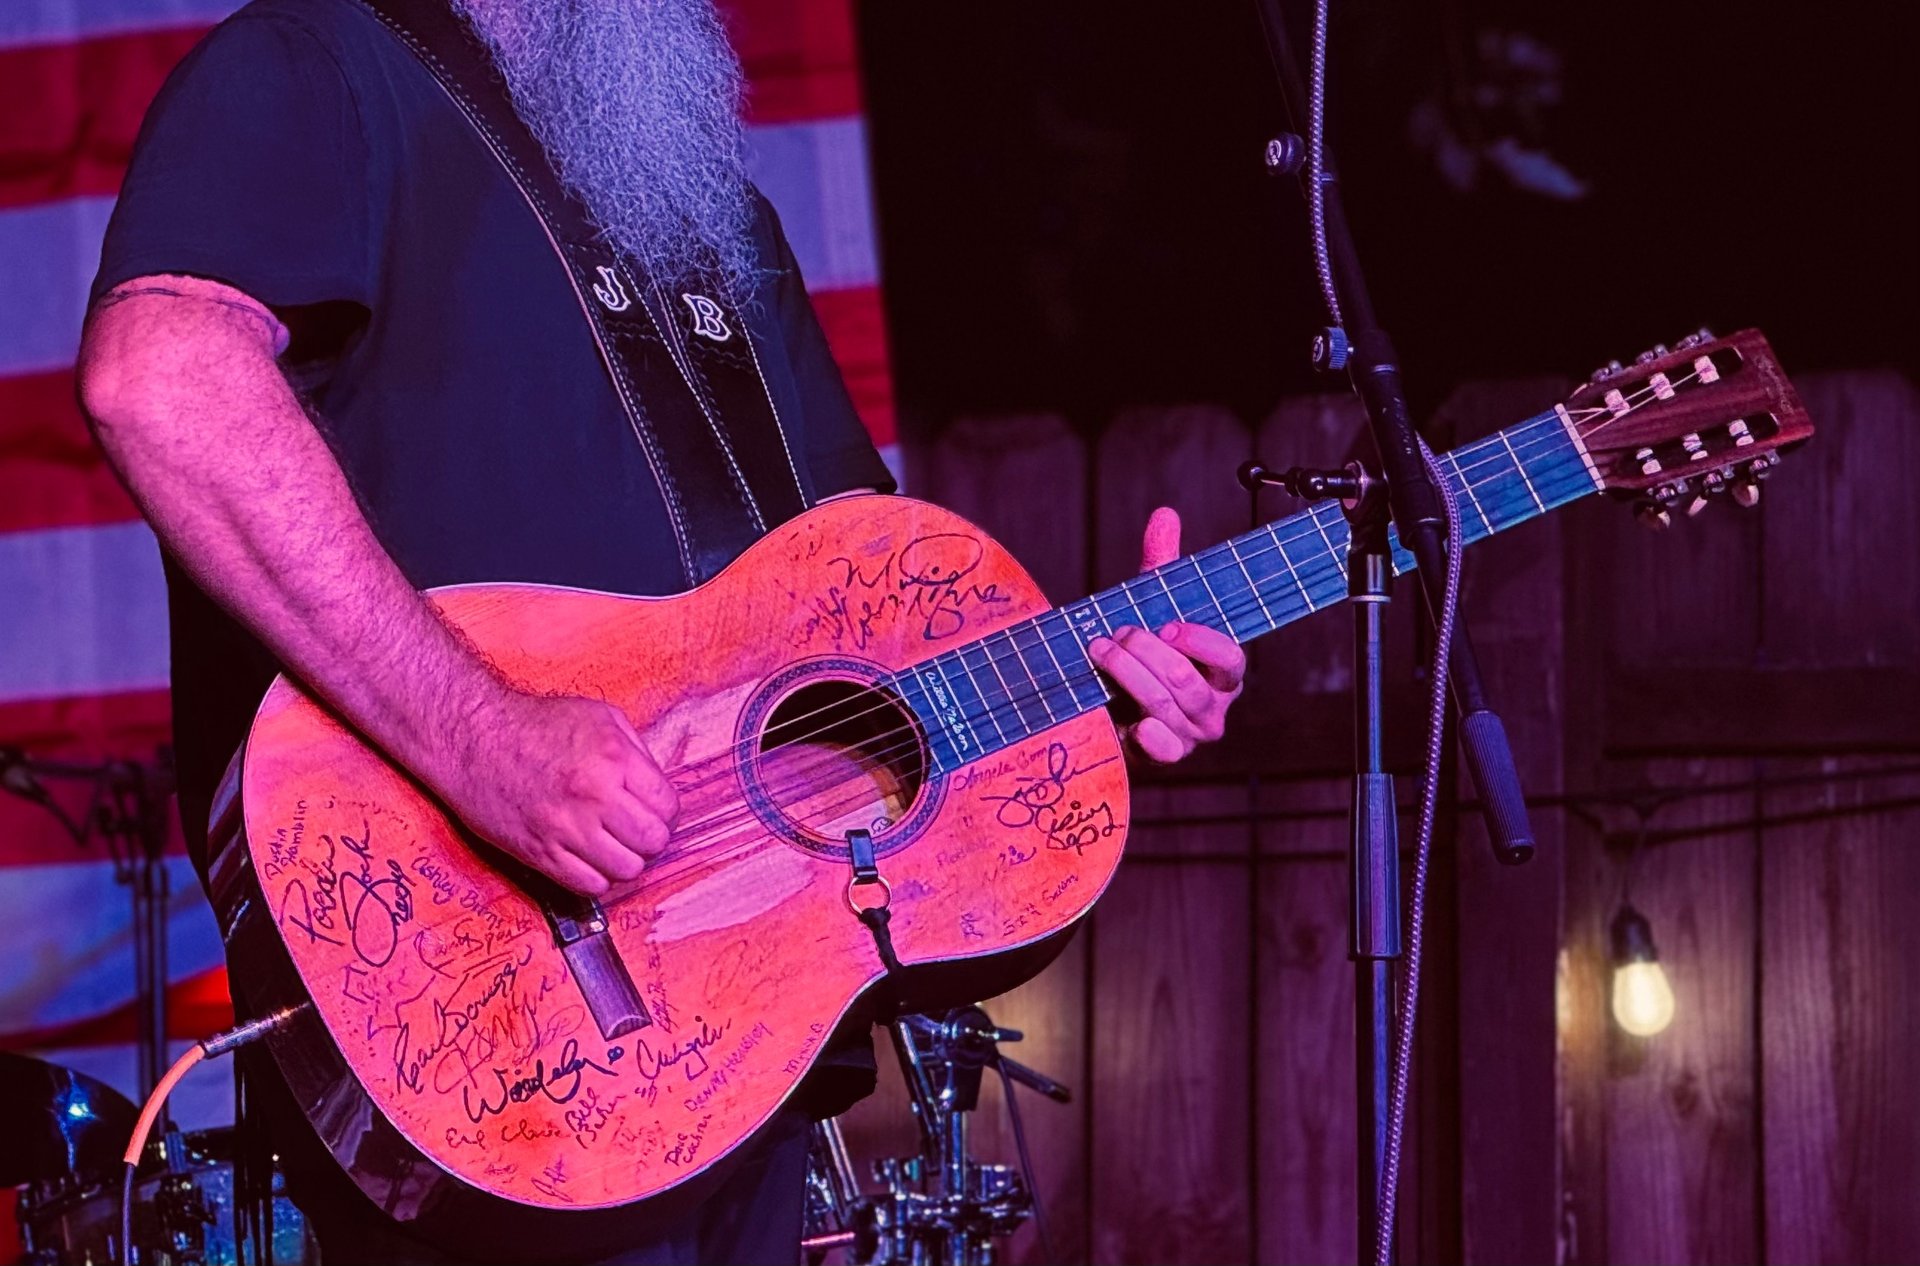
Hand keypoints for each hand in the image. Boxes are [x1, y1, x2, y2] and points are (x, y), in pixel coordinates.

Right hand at [434, 691, 678, 895]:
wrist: (474, 738)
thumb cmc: (534, 724)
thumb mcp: (600, 717)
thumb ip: (637, 753)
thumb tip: (658, 790)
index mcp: (613, 759)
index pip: (667, 806)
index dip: (665, 812)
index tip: (655, 811)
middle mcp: (593, 796)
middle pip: (652, 842)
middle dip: (650, 838)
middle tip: (636, 830)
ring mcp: (566, 828)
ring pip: (626, 870)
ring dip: (626, 861)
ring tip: (613, 845)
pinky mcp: (540, 853)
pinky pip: (589, 885)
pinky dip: (597, 877)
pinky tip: (590, 858)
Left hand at [1089, 507, 1246, 763]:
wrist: (1112, 702)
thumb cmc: (1144, 652)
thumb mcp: (1153, 606)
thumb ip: (1162, 565)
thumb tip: (1165, 515)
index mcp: (1223, 670)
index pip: (1230, 658)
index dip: (1200, 643)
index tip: (1166, 625)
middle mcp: (1214, 705)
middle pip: (1187, 681)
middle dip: (1146, 653)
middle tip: (1116, 634)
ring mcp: (1191, 734)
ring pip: (1166, 707)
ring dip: (1129, 676)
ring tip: (1101, 652)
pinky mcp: (1166, 755)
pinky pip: (1164, 750)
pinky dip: (1145, 733)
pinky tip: (1125, 717)